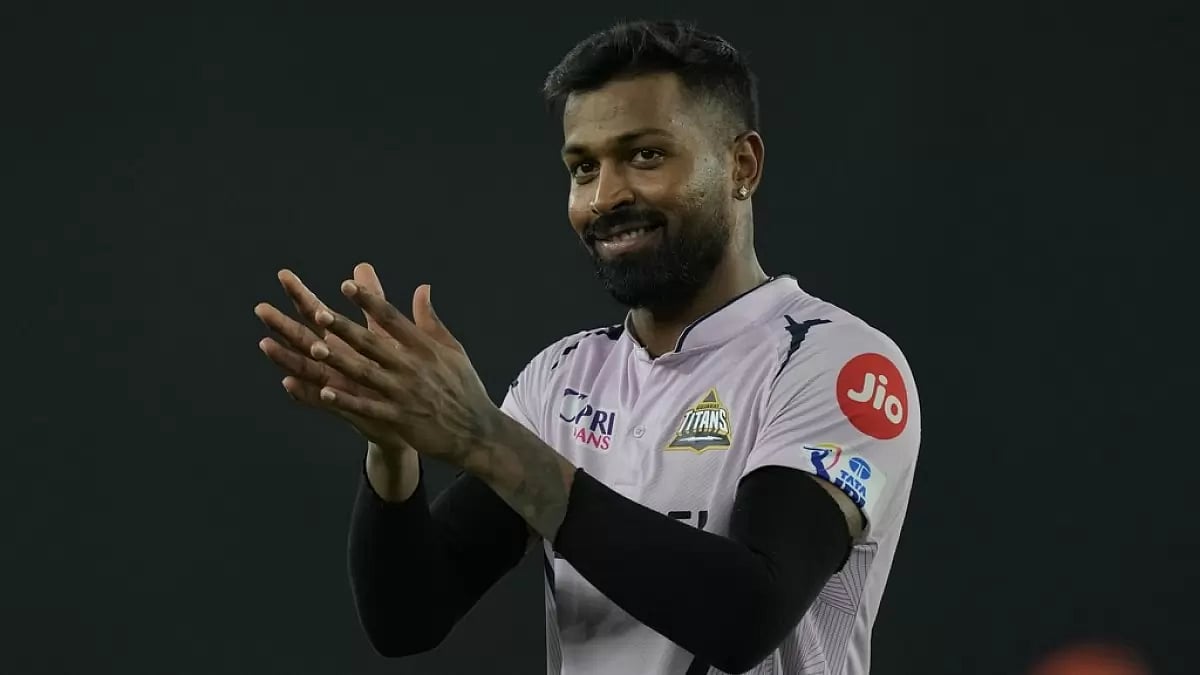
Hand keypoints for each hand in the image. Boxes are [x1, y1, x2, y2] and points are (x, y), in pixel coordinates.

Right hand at [255, 264, 412, 453]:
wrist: (412, 410)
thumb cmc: (393, 367)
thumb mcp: (383, 330)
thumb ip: (372, 299)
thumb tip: (362, 266)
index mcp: (341, 339)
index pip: (316, 312)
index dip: (301, 294)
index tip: (284, 274)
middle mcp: (332, 360)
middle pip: (302, 338)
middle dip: (281, 324)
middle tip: (261, 308)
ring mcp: (334, 383)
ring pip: (304, 368)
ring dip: (284, 357)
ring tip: (266, 344)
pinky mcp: (343, 405)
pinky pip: (318, 399)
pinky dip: (302, 392)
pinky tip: (288, 383)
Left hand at [257, 268, 499, 467]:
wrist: (478, 432)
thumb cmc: (464, 388)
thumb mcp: (454, 350)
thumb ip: (431, 321)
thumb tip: (422, 289)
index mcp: (425, 348)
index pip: (392, 319)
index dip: (368, 301)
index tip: (346, 286)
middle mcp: (412, 367)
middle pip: (372, 343)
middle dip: (344, 328)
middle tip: (318, 312)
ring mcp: (405, 393)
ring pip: (365, 373)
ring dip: (339, 361)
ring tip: (314, 348)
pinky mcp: (400, 418)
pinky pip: (368, 407)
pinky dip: (347, 401)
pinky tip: (325, 392)